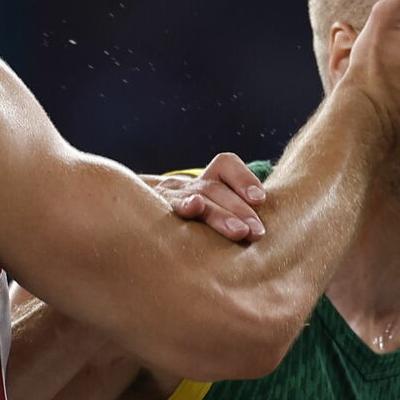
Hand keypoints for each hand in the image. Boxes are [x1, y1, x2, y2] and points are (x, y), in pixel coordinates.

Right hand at [142, 152, 266, 241]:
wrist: (138, 218)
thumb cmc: (195, 224)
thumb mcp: (215, 212)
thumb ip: (237, 215)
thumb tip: (262, 233)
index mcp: (206, 180)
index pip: (225, 165)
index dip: (244, 178)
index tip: (260, 199)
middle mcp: (188, 186)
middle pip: (215, 189)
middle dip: (240, 209)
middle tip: (256, 231)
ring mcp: (170, 198)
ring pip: (199, 198)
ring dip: (221, 215)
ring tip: (239, 231)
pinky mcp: (156, 212)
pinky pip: (172, 207)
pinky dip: (186, 206)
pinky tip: (194, 208)